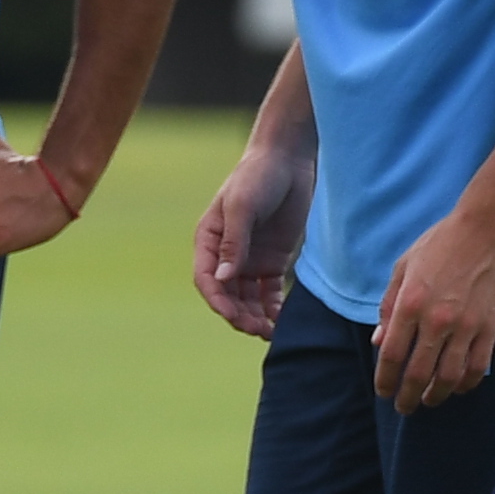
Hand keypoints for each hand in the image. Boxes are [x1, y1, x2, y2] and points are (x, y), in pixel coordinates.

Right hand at [191, 158, 309, 340]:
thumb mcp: (242, 206)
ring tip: (270, 332)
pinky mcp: (272, 261)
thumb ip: (233, 243)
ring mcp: (249, 259)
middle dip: (238, 315)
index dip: (217, 300)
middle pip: (226, 294)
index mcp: (209, 240)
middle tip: (256, 330)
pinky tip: (281, 321)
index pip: (206, 278)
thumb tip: (222, 279)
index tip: (232, 316)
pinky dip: (273, 309)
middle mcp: (225, 254)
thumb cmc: (258, 177)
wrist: (288, 161)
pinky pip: (269, 293)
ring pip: (246, 299)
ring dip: (254, 317)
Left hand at [371, 206, 494, 407]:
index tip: (383, 392)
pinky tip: (457, 387)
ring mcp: (466, 327)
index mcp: (410, 304)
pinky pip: (477, 367)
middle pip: (418, 374)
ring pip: (448, 377)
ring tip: (428, 401)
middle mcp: (436, 321)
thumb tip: (379, 341)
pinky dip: (466, 384)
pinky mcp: (490, 328)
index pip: (391, 355)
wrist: (486, 231)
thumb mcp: (402, 268)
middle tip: (403, 407)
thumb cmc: (440, 244)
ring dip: (435, 396)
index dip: (385, 380)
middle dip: (407, 397)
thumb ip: (388, 306)